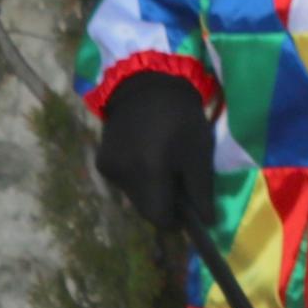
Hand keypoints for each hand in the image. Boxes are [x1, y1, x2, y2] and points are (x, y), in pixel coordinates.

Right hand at [93, 73, 216, 235]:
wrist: (147, 85)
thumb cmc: (180, 118)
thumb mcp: (198, 153)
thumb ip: (200, 191)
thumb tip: (206, 222)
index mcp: (148, 173)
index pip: (158, 217)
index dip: (175, 220)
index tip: (188, 211)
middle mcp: (122, 175)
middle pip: (145, 209)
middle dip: (163, 204)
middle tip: (179, 184)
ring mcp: (108, 169)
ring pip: (133, 197)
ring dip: (150, 191)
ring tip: (163, 165)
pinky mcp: (101, 161)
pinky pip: (123, 182)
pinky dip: (137, 178)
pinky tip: (146, 157)